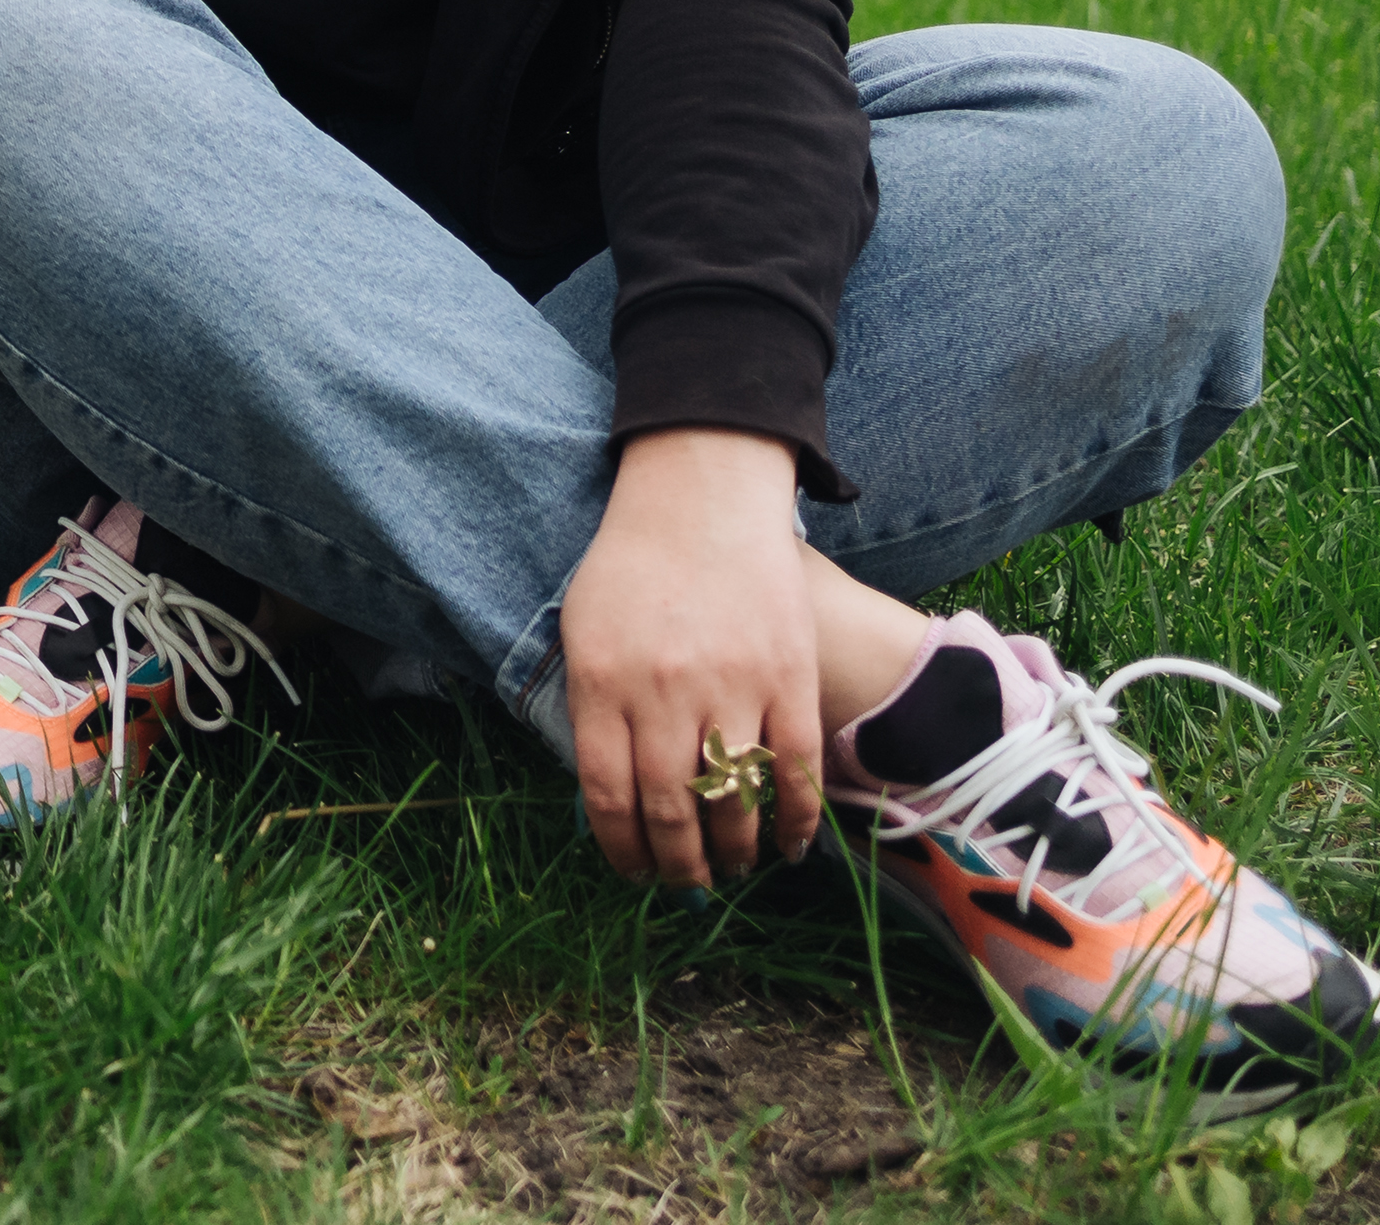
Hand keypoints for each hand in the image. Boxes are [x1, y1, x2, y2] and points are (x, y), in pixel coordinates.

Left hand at [557, 425, 824, 888]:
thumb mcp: (582, 631)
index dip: (622, 849)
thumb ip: (591, 709)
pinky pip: (797, 770)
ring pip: (735, 801)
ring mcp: (732, 685)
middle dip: (679, 864)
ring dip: (736, 851)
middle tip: (687, 882)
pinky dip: (797, 820)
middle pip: (672, 810)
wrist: (700, 497)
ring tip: (733, 866)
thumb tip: (608, 799)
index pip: (607, 796)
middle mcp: (665, 691)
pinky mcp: (789, 677)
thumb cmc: (632, 566)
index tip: (633, 872)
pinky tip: (791, 846)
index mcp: (602, 682)